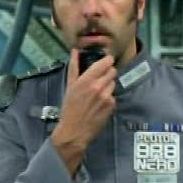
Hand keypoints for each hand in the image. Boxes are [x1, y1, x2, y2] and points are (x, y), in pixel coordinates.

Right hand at [50, 48, 116, 175]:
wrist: (74, 131)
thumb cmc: (69, 108)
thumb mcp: (69, 86)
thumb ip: (74, 67)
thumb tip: (75, 51)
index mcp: (86, 80)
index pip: (105, 63)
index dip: (107, 60)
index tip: (106, 60)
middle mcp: (98, 87)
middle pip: (112, 71)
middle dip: (107, 72)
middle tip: (99, 78)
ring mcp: (107, 97)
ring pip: (113, 83)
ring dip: (108, 85)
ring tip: (97, 93)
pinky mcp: (112, 106)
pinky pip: (113, 95)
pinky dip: (108, 97)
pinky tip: (99, 103)